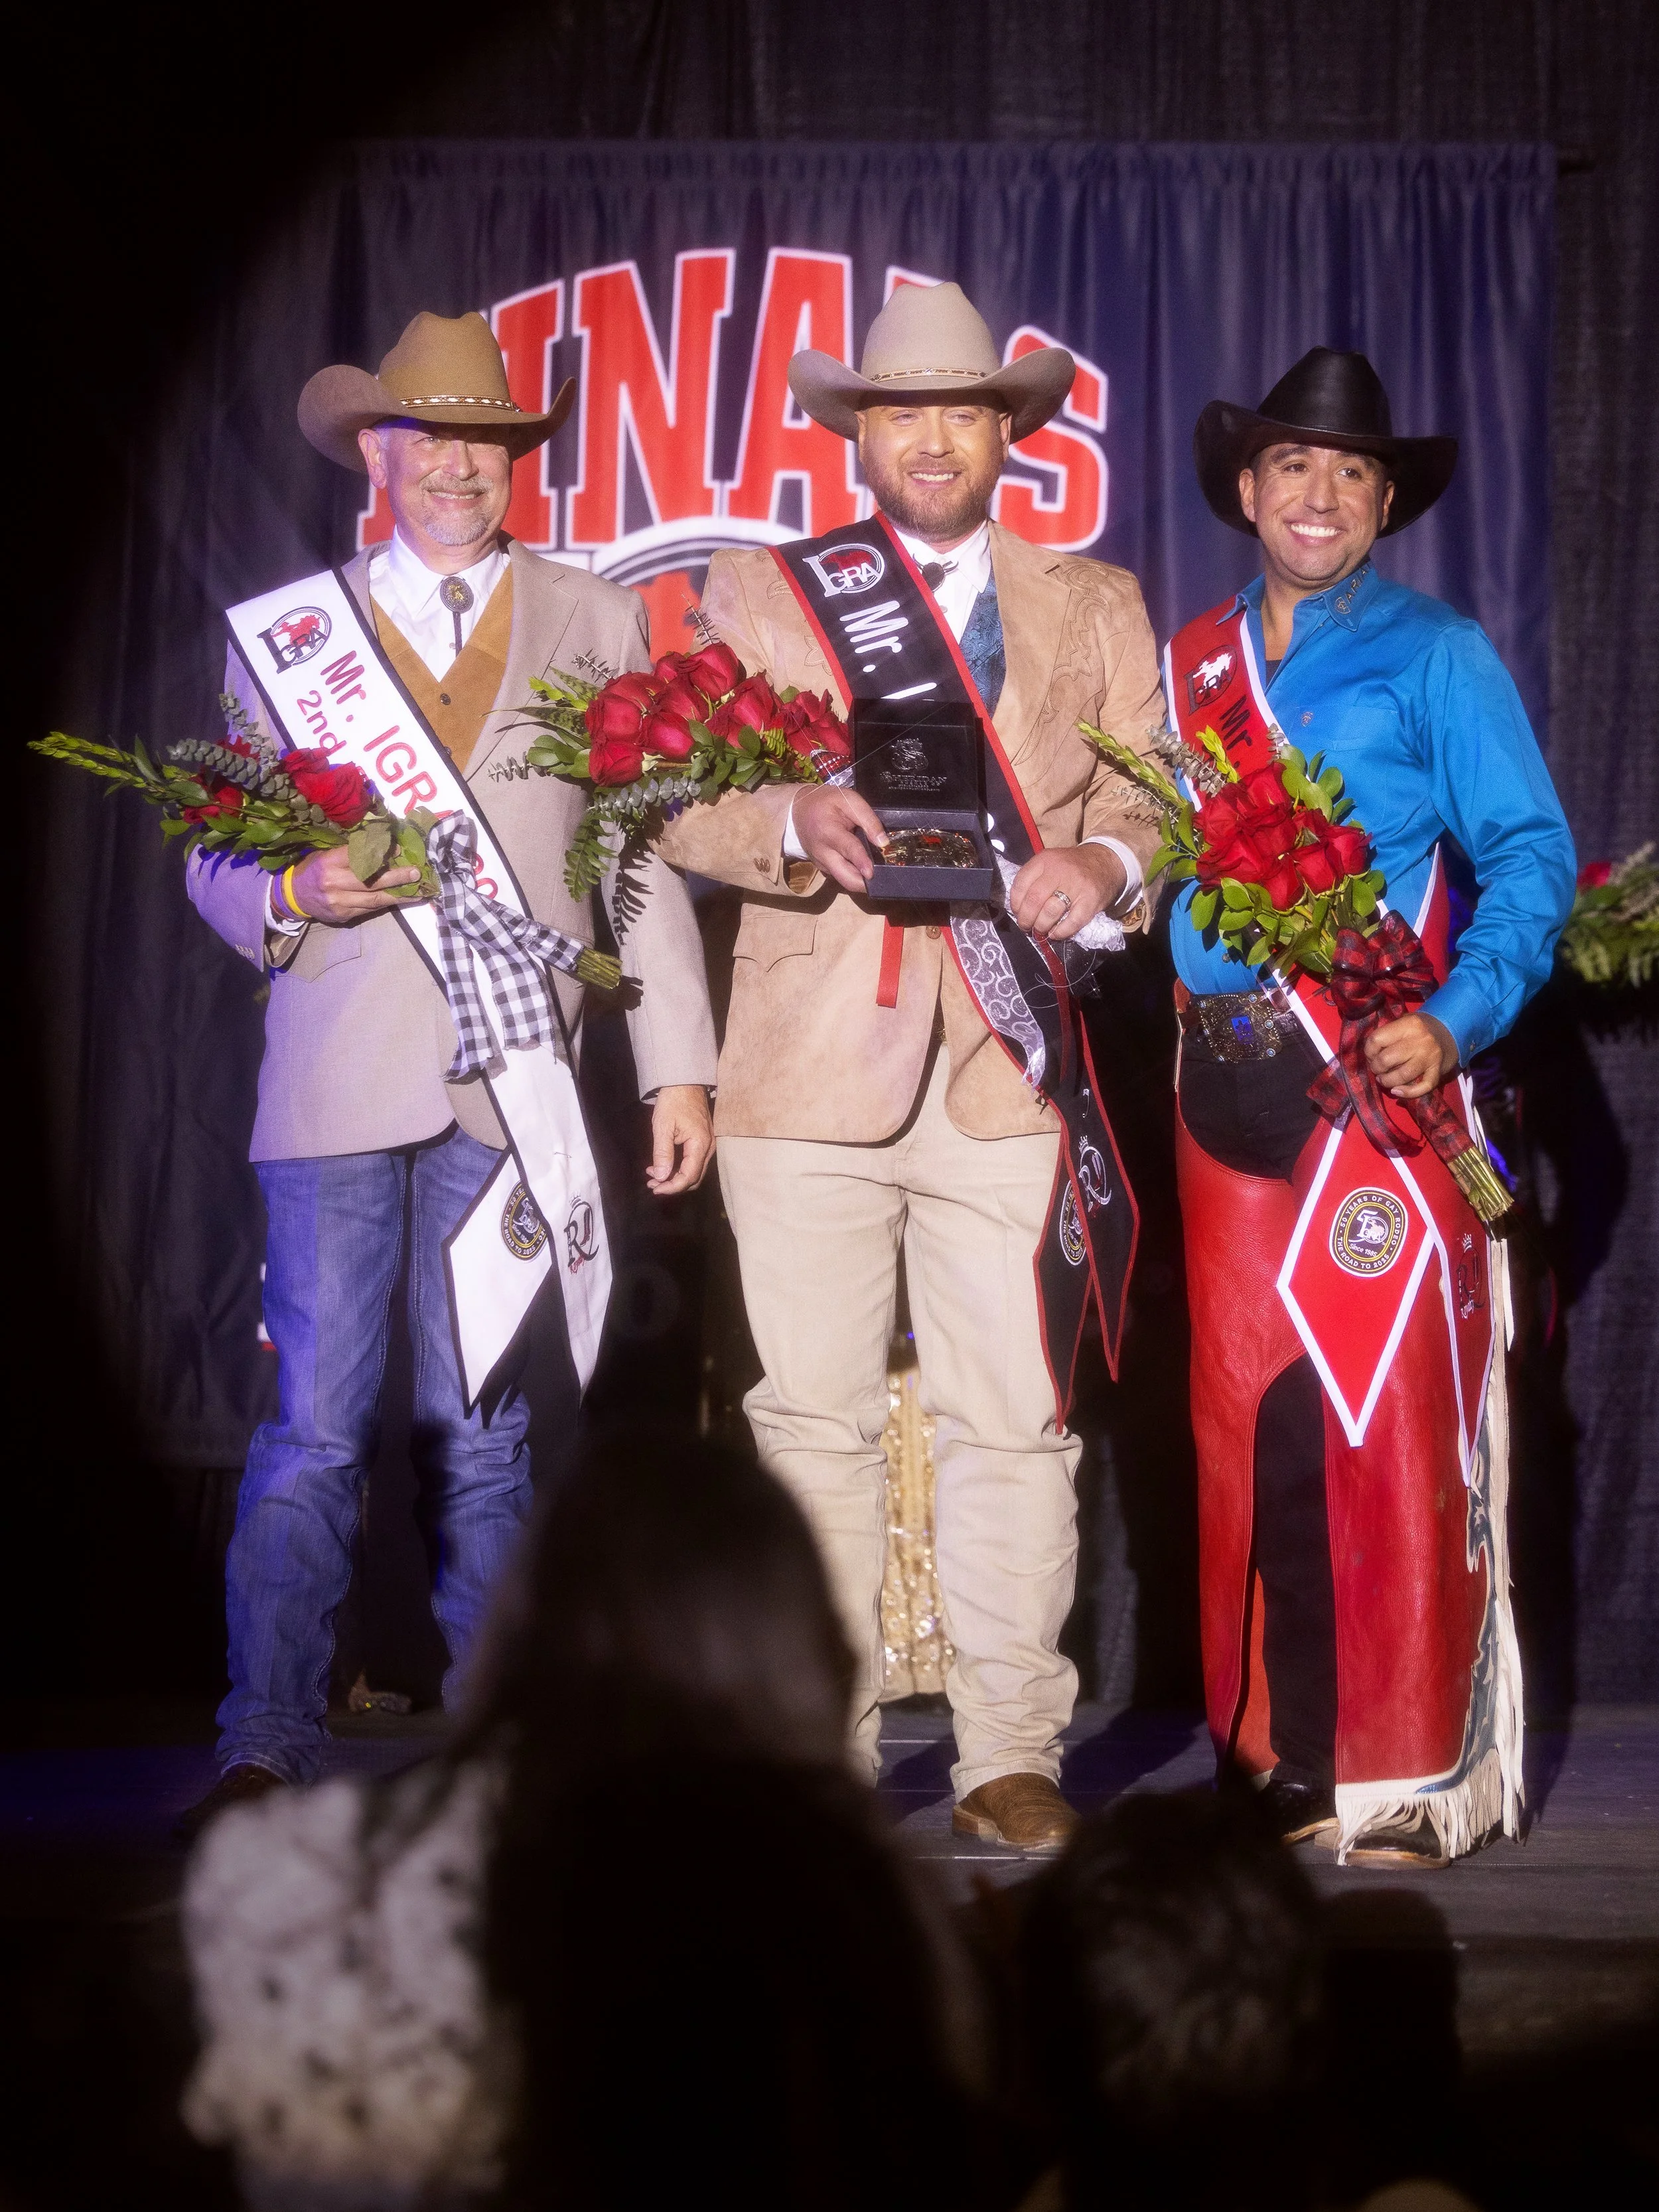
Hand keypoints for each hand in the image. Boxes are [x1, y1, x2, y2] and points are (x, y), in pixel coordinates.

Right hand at [286, 846, 422, 926]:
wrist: (293, 896)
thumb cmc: (313, 869)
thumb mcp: (325, 854)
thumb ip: (349, 853)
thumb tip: (381, 846)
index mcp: (329, 863)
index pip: (359, 857)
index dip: (381, 854)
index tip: (400, 851)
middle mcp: (334, 884)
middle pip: (371, 881)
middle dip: (396, 878)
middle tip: (416, 873)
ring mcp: (339, 902)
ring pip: (374, 899)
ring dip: (398, 895)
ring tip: (417, 891)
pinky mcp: (343, 916)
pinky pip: (369, 909)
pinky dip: (386, 904)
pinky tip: (400, 899)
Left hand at [646, 1084, 713, 1195]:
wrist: (685, 1080)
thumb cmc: (673, 1100)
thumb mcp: (663, 1127)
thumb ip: (663, 1154)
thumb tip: (661, 1177)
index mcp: (700, 1144)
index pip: (689, 1176)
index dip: (672, 1187)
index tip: (654, 1188)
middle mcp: (709, 1147)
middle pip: (694, 1178)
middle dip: (673, 1185)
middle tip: (652, 1183)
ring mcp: (708, 1143)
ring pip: (694, 1171)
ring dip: (675, 1177)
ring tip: (654, 1174)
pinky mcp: (703, 1140)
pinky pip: (694, 1161)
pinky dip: (679, 1167)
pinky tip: (663, 1164)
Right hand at [789, 785, 886, 895]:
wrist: (798, 810)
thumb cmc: (824, 802)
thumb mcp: (847, 799)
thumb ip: (867, 818)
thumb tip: (882, 842)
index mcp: (829, 832)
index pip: (848, 849)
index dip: (861, 861)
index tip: (871, 873)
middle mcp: (823, 853)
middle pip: (845, 878)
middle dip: (863, 884)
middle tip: (882, 879)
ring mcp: (822, 863)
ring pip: (845, 880)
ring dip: (861, 880)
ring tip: (876, 870)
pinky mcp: (823, 868)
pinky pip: (841, 876)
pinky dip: (854, 874)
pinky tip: (862, 865)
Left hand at [1008, 844, 1125, 939]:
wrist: (1106, 861)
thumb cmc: (1072, 866)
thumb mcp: (1050, 862)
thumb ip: (1033, 878)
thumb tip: (1018, 907)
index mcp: (1045, 860)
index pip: (1021, 884)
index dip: (1015, 903)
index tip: (1017, 912)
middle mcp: (1059, 871)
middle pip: (1034, 900)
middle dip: (1026, 919)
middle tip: (1026, 927)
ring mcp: (1076, 886)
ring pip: (1050, 912)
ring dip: (1041, 926)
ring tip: (1041, 930)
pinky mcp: (1090, 901)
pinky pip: (1071, 922)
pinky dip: (1060, 932)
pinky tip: (1055, 933)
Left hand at [1365, 1013, 1458, 1099]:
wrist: (1451, 1029)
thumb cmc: (1419, 1028)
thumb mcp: (1404, 1021)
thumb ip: (1388, 1034)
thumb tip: (1370, 1054)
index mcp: (1408, 1025)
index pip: (1376, 1040)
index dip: (1368, 1051)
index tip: (1371, 1055)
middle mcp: (1420, 1041)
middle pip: (1386, 1059)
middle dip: (1376, 1067)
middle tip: (1377, 1068)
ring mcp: (1430, 1057)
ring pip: (1402, 1075)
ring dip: (1387, 1081)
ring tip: (1383, 1079)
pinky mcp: (1438, 1071)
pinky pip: (1423, 1086)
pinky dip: (1408, 1093)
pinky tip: (1397, 1091)